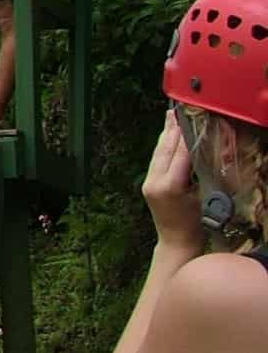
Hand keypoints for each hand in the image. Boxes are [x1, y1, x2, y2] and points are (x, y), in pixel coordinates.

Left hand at [142, 114, 203, 250]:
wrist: (176, 243)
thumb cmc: (197, 225)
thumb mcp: (204, 197)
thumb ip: (201, 173)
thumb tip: (204, 151)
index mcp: (171, 186)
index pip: (181, 154)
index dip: (187, 135)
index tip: (193, 118)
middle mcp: (155, 182)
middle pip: (166, 149)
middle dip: (173, 128)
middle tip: (179, 109)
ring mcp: (149, 183)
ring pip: (158, 153)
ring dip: (166, 134)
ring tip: (170, 115)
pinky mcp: (148, 184)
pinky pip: (156, 160)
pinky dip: (163, 146)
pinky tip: (167, 136)